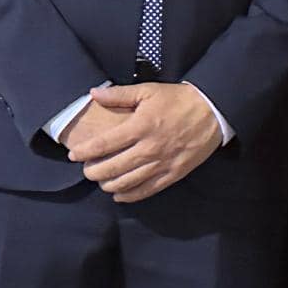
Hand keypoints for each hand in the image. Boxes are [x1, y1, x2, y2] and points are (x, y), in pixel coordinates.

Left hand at [64, 83, 222, 202]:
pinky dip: (129, 196)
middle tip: (87, 170)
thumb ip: (120, 94)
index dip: (85, 151)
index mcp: (141, 126)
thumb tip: (94, 93)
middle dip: (93, 171)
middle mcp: (149, 148)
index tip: (74, 154)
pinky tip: (119, 195)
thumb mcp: (149, 91)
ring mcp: (162, 163)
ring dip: (108, 185)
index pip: (104, 144)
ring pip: (127, 182)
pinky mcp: (173, 173)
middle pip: (112, 168)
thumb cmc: (179, 99)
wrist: (213, 110)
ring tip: (101, 181)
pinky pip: (147, 190)